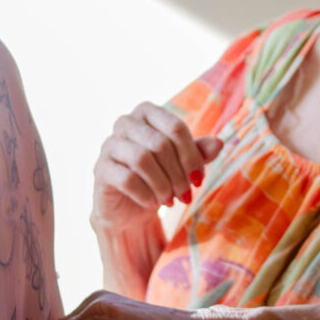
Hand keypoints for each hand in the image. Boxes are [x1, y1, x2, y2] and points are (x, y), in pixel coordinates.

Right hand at [91, 104, 222, 235]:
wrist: (130, 207)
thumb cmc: (159, 177)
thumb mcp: (182, 164)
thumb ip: (198, 152)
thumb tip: (218, 144)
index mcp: (147, 113)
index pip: (175, 128)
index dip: (192, 156)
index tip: (199, 180)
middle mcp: (125, 123)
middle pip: (161, 144)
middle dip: (178, 174)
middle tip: (185, 195)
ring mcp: (109, 144)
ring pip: (143, 159)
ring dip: (163, 185)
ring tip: (170, 200)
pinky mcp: (100, 169)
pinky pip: (127, 179)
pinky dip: (146, 195)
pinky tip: (153, 204)